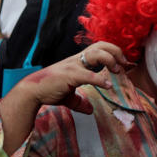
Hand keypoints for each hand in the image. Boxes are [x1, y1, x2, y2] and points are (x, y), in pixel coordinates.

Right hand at [12, 42, 131, 114]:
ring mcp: (73, 66)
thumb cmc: (49, 90)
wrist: (31, 91)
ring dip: (110, 60)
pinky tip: (108, 85)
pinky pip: (88, 75)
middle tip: (126, 64)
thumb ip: (80, 101)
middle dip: (116, 51)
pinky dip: (100, 79)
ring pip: (95, 54)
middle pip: (100, 45)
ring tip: (118, 71)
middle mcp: (77, 60)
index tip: (125, 63)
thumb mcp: (68, 96)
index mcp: (78, 61)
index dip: (114, 52)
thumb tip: (90, 110)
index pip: (99, 48)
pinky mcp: (69, 75)